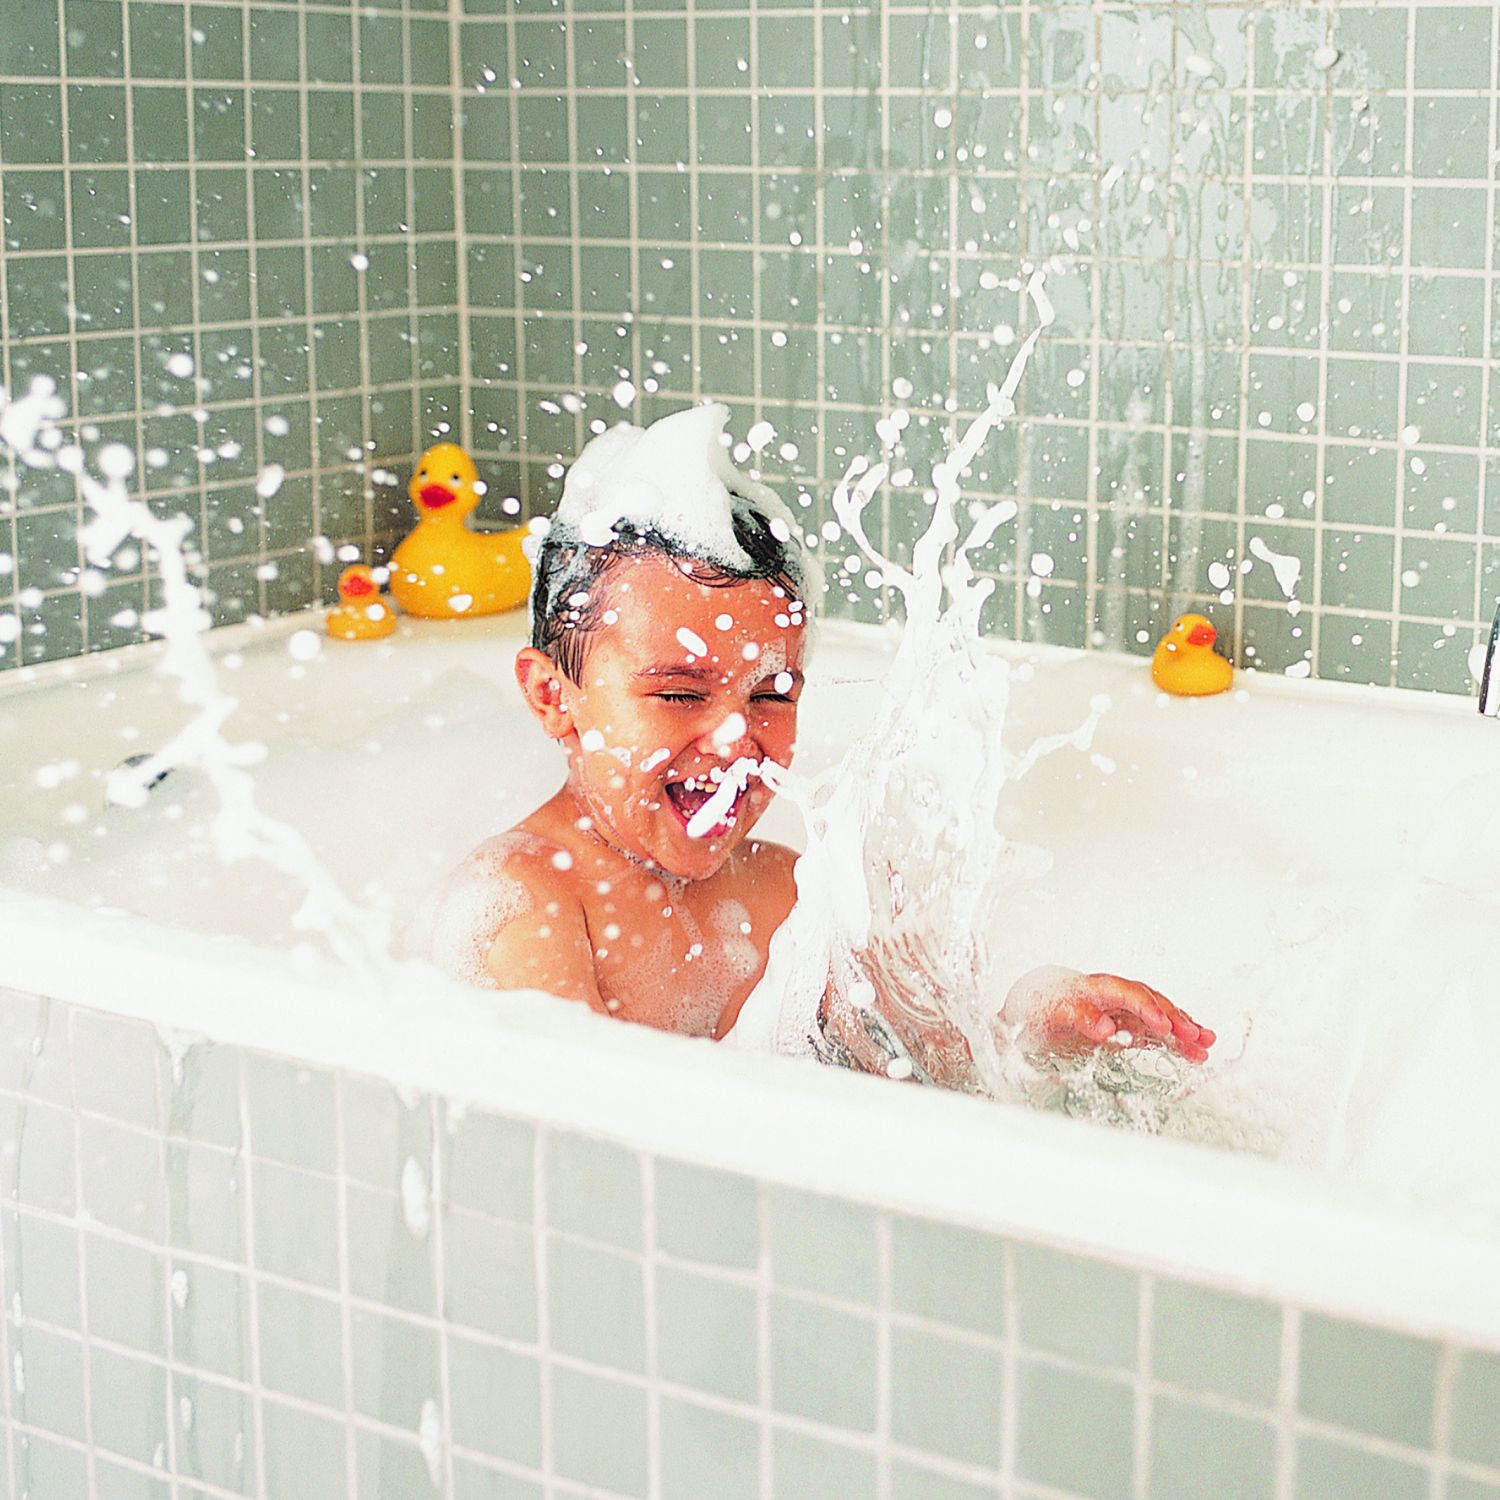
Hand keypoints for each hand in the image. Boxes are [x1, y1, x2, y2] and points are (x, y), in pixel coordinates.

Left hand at [1004, 967, 1214, 1063]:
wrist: (1025, 1013)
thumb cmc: (1037, 1009)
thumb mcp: (1051, 1012)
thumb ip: (1079, 1017)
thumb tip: (1105, 1028)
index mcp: (1096, 988)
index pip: (1129, 994)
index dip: (1148, 1009)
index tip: (1164, 1026)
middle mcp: (1113, 997)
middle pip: (1151, 1002)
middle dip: (1175, 1019)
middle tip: (1196, 1036)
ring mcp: (1120, 1011)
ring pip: (1158, 1016)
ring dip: (1183, 1029)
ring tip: (1206, 1043)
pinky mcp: (1123, 1027)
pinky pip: (1153, 1032)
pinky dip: (1174, 1041)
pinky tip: (1193, 1052)